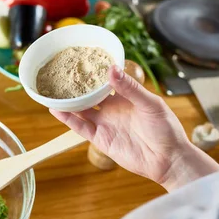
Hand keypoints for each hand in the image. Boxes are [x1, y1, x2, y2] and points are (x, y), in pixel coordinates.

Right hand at [50, 65, 218, 190]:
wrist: (167, 159)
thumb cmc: (166, 129)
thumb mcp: (150, 104)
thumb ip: (130, 88)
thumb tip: (111, 70)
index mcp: (125, 96)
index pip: (105, 80)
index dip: (93, 71)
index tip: (81, 58)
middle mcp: (112, 108)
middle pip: (89, 94)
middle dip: (76, 85)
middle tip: (60, 72)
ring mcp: (105, 123)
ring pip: (81, 110)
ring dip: (67, 101)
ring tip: (51, 90)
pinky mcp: (100, 139)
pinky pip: (81, 127)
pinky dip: (68, 119)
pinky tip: (56, 109)